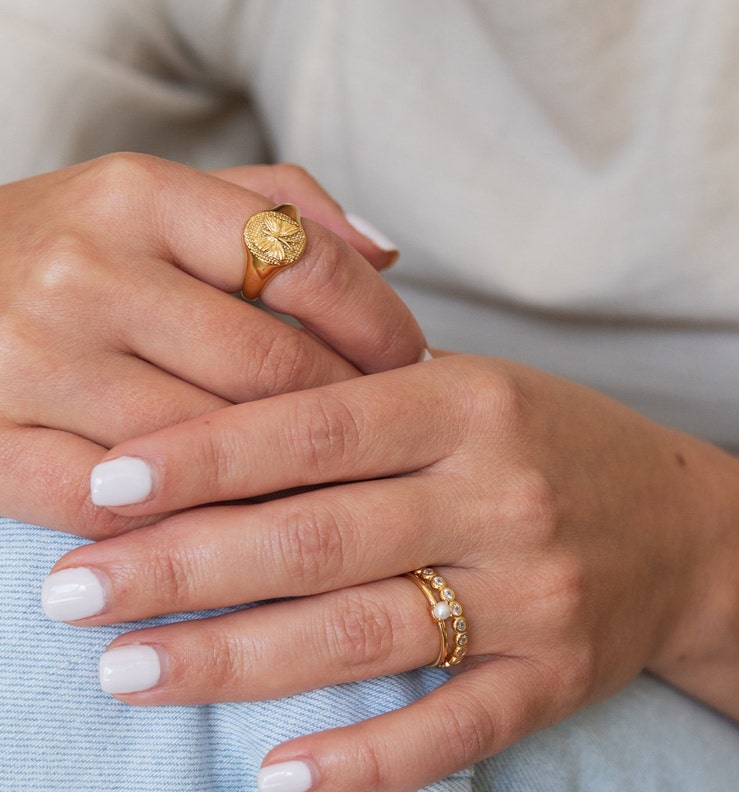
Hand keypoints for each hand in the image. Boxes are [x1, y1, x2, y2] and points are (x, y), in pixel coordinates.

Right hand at [0, 153, 424, 536]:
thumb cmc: (77, 246)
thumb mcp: (167, 198)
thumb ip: (281, 208)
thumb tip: (388, 257)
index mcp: (141, 197)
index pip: (306, 265)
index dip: (381, 325)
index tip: (413, 361)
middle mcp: (85, 272)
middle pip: (272, 367)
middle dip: (348, 411)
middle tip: (384, 432)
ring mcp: (31, 362)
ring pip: (209, 446)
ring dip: (285, 475)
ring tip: (331, 480)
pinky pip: (121, 506)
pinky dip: (190, 520)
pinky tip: (235, 516)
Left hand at [46, 353, 738, 789]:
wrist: (679, 523)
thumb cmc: (547, 440)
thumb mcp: (468, 388)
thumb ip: (360, 406)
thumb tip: (220, 440)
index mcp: (470, 404)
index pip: (316, 428)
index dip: (207, 456)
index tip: (107, 485)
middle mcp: (500, 496)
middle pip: (320, 538)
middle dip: (185, 566)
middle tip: (74, 589)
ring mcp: (532, 594)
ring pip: (363, 636)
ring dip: (237, 661)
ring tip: (130, 669)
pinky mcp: (554, 678)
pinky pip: (448, 729)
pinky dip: (361, 760)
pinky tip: (276, 776)